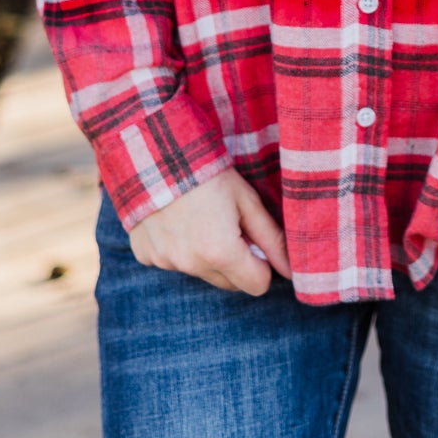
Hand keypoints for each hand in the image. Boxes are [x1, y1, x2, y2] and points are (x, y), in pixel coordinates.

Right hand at [128, 169, 291, 295]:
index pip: (257, 285)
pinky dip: (178, 248)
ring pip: (201, 272)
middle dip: (235, 261)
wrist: (156, 152)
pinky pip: (172, 262)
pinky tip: (175, 219)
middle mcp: (192, 265)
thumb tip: (293, 271)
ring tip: (199, 217)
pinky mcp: (145, 256)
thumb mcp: (247, 200)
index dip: (262, 264)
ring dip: (206, 255)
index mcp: (221, 252)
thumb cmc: (209, 173)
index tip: (253, 239)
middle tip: (227, 224)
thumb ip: (272, 239)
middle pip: (229, 283)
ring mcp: (165, 262)